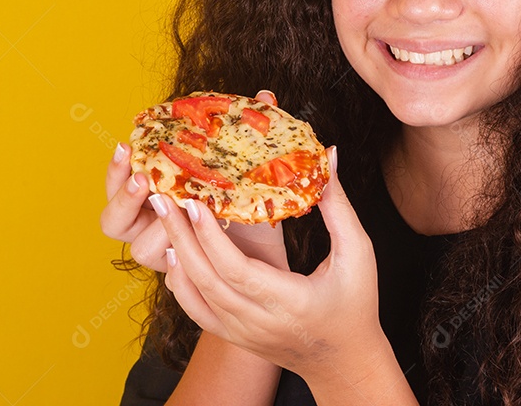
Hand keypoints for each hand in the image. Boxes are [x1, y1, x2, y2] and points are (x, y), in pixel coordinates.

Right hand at [100, 89, 286, 271]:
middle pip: (112, 221)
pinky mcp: (184, 277)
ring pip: (139, 249)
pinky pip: (170, 272)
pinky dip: (179, 254)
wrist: (272, 263)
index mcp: (154, 199)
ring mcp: (164, 255)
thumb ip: (250, 136)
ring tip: (180, 208)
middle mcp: (150, 228)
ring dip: (158, 228)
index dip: (115, 169)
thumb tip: (266, 95)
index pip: (118, 184)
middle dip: (124, 198)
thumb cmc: (253, 211)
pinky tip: (194, 243)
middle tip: (145, 180)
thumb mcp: (250, 171)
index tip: (127, 146)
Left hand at [151, 144, 384, 385]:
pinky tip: (175, 254)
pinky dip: (180, 283)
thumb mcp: (358, 254)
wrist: (346, 363)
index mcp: (288, 301)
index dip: (210, 236)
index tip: (194, 202)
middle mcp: (258, 321)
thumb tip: (331, 157)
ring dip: (176, 253)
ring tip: (163, 216)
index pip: (236, 270)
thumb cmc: (357, 306)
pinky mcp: (234, 336)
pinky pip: (196, 310)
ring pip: (195, 295)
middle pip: (205, 278)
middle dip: (180, 235)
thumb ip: (339, 207)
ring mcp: (241, 332)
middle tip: (162, 198)